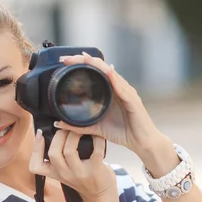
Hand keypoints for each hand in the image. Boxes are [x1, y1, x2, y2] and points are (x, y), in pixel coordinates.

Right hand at [29, 129, 115, 200]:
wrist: (100, 196)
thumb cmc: (83, 179)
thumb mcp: (65, 172)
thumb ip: (58, 158)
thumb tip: (53, 132)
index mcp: (55, 173)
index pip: (35, 165)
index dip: (35, 148)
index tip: (40, 133)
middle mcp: (65, 174)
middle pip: (53, 153)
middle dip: (58, 135)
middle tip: (66, 127)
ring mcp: (80, 173)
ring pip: (69, 151)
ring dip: (73, 135)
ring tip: (79, 129)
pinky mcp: (96, 170)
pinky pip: (96, 151)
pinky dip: (97, 140)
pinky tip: (98, 135)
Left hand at [54, 52, 169, 160]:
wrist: (142, 143)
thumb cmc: (123, 133)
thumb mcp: (96, 128)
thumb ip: (79, 126)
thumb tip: (59, 123)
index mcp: (109, 91)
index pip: (94, 72)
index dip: (79, 65)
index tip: (63, 62)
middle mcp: (118, 88)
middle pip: (100, 68)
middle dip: (83, 60)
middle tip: (67, 58)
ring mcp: (126, 92)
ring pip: (110, 73)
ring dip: (97, 64)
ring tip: (84, 58)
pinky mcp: (133, 100)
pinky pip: (122, 87)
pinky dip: (114, 78)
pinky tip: (107, 71)